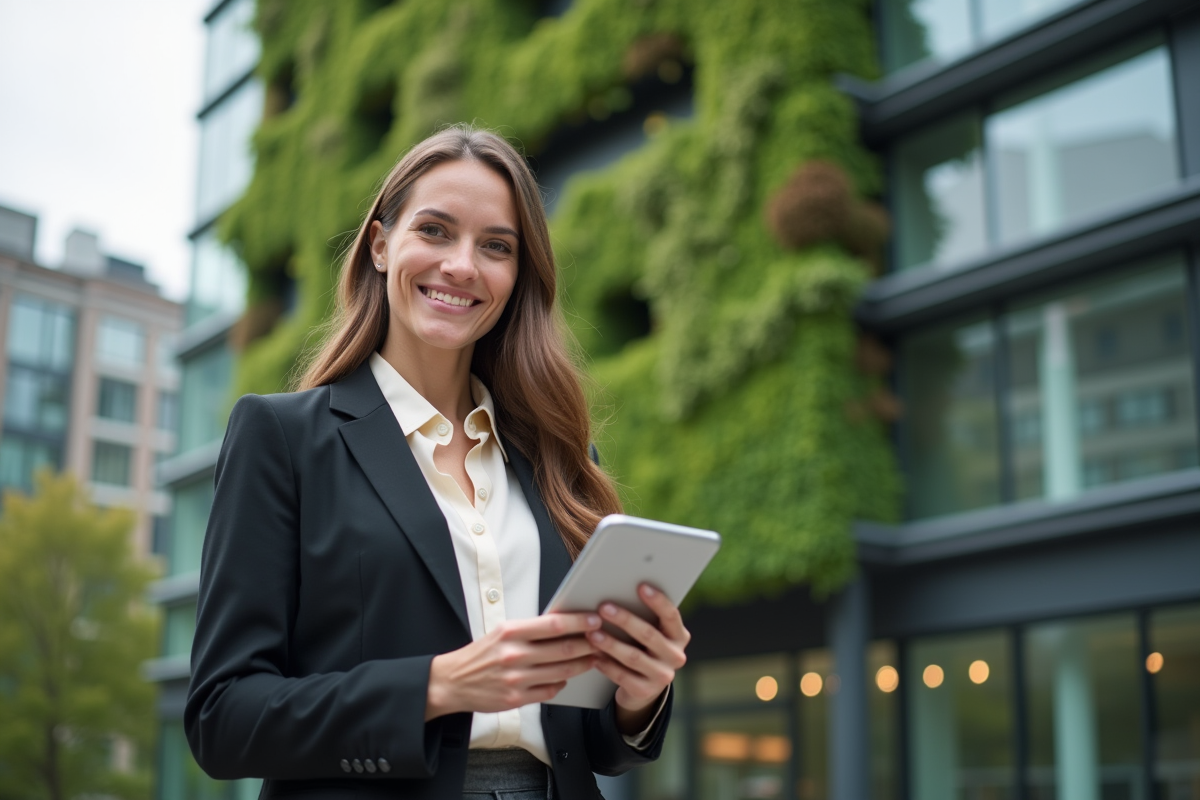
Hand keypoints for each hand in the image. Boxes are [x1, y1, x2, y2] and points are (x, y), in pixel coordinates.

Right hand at [425, 612, 600, 719]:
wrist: (453, 682)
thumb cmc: (480, 654)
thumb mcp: (502, 632)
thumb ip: (530, 629)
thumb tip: (563, 623)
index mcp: (510, 633)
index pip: (553, 625)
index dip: (578, 622)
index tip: (594, 619)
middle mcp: (514, 655)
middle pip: (563, 649)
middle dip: (588, 644)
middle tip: (603, 639)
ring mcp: (516, 679)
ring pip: (561, 671)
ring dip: (582, 664)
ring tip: (593, 657)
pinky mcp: (516, 699)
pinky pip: (550, 691)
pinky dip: (562, 682)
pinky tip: (566, 676)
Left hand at [587, 584, 689, 734]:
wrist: (645, 685)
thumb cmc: (644, 647)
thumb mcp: (651, 632)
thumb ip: (644, 615)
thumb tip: (618, 590)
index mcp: (679, 636)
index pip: (671, 615)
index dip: (657, 601)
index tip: (640, 586)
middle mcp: (676, 656)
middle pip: (649, 635)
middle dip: (625, 619)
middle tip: (604, 608)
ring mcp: (662, 675)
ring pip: (633, 657)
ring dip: (611, 644)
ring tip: (593, 634)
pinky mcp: (646, 691)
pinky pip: (623, 676)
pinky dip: (607, 665)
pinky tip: (594, 656)